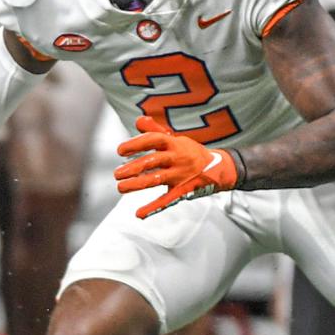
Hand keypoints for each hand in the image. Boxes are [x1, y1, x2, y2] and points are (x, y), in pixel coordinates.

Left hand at [115, 116, 240, 218]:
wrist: (218, 168)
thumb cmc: (190, 152)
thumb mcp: (176, 139)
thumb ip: (155, 130)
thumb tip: (138, 120)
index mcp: (174, 143)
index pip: (153, 140)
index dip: (136, 144)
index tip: (120, 150)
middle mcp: (177, 158)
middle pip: (152, 161)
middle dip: (133, 167)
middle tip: (117, 173)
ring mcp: (180, 176)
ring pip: (156, 180)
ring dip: (136, 184)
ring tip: (121, 187)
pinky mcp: (182, 191)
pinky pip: (166, 200)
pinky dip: (152, 208)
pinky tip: (139, 214)